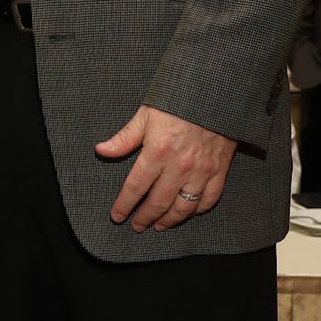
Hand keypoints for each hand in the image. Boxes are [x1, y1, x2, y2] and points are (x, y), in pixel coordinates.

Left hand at [96, 105, 235, 232]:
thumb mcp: (145, 116)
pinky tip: (186, 214)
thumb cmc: (177, 103)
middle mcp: (179, 167)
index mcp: (157, 152)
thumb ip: (123, 138)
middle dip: (144, 218)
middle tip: (136, 226)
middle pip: (158, 202)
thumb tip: (101, 150)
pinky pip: (209, 200)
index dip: (124, 205)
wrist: (214, 94)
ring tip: (159, 226)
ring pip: (183, 207)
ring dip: (169, 220)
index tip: (117, 216)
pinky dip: (196, 211)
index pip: (135, 187)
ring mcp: (201, 171)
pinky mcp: (219, 171)